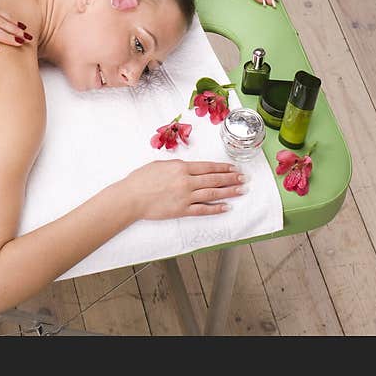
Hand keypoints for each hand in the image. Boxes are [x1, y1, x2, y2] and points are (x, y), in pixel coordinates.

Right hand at [123, 160, 244, 219]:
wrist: (131, 197)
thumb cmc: (142, 179)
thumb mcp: (161, 165)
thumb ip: (177, 166)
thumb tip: (190, 168)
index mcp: (181, 167)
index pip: (208, 167)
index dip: (223, 168)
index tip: (234, 168)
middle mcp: (186, 181)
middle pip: (214, 179)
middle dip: (231, 179)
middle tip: (244, 178)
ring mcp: (185, 197)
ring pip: (212, 194)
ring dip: (229, 192)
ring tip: (241, 190)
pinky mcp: (182, 210)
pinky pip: (203, 210)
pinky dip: (216, 209)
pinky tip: (226, 208)